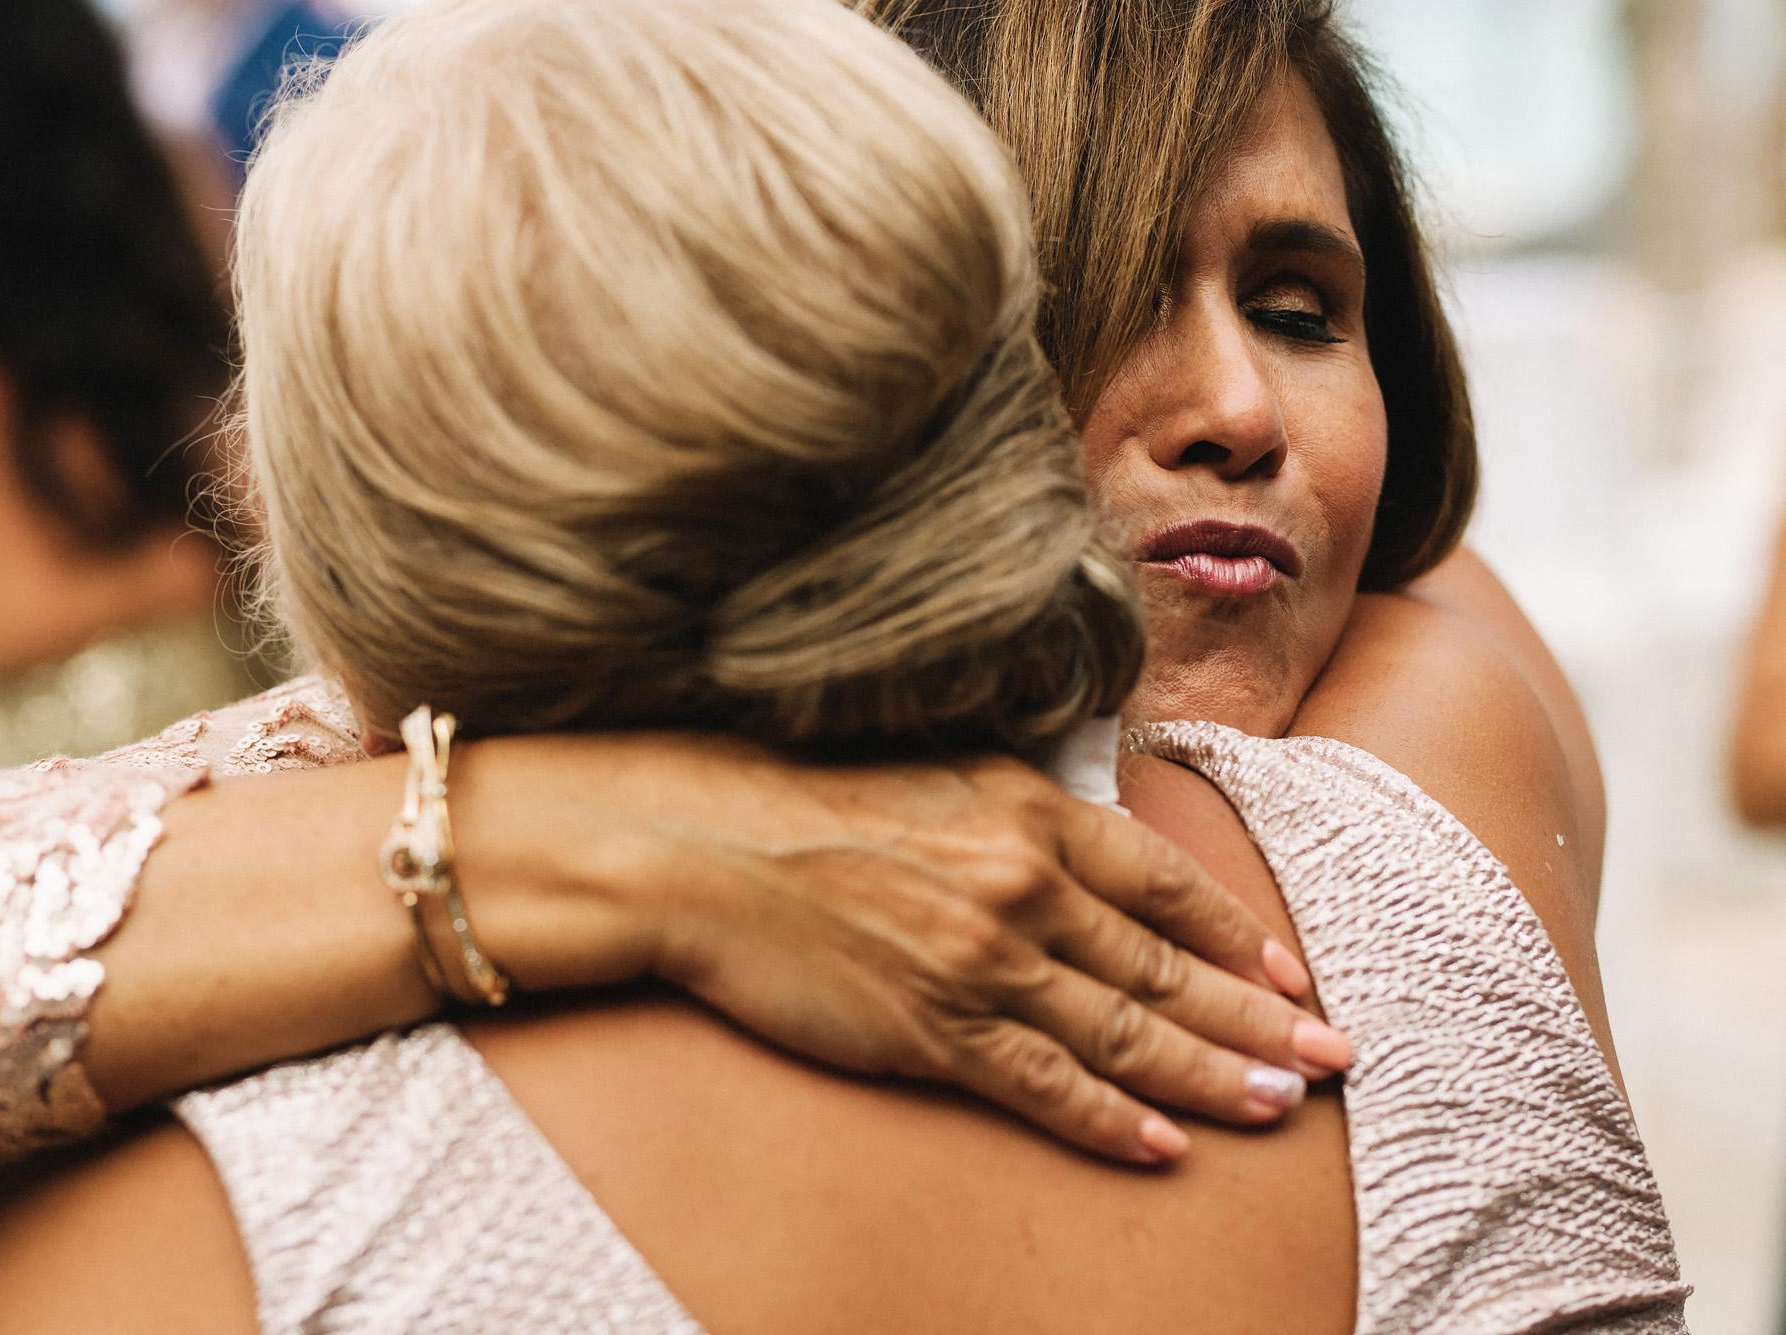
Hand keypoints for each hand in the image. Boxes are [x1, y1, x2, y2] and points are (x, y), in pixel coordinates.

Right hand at [458, 734, 1349, 1164]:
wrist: (695, 844)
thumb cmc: (801, 797)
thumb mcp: (933, 769)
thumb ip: (1020, 805)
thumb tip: (1086, 835)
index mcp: (1029, 810)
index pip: (1166, 881)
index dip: (1238, 936)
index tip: (1292, 974)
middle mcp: (1024, 886)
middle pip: (1169, 970)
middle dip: (1262, 1021)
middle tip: (1336, 1058)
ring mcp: (982, 964)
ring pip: (1126, 1035)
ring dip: (1214, 1077)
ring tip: (1282, 1106)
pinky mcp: (931, 1030)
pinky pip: (1043, 1087)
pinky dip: (1110, 1121)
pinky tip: (1164, 1148)